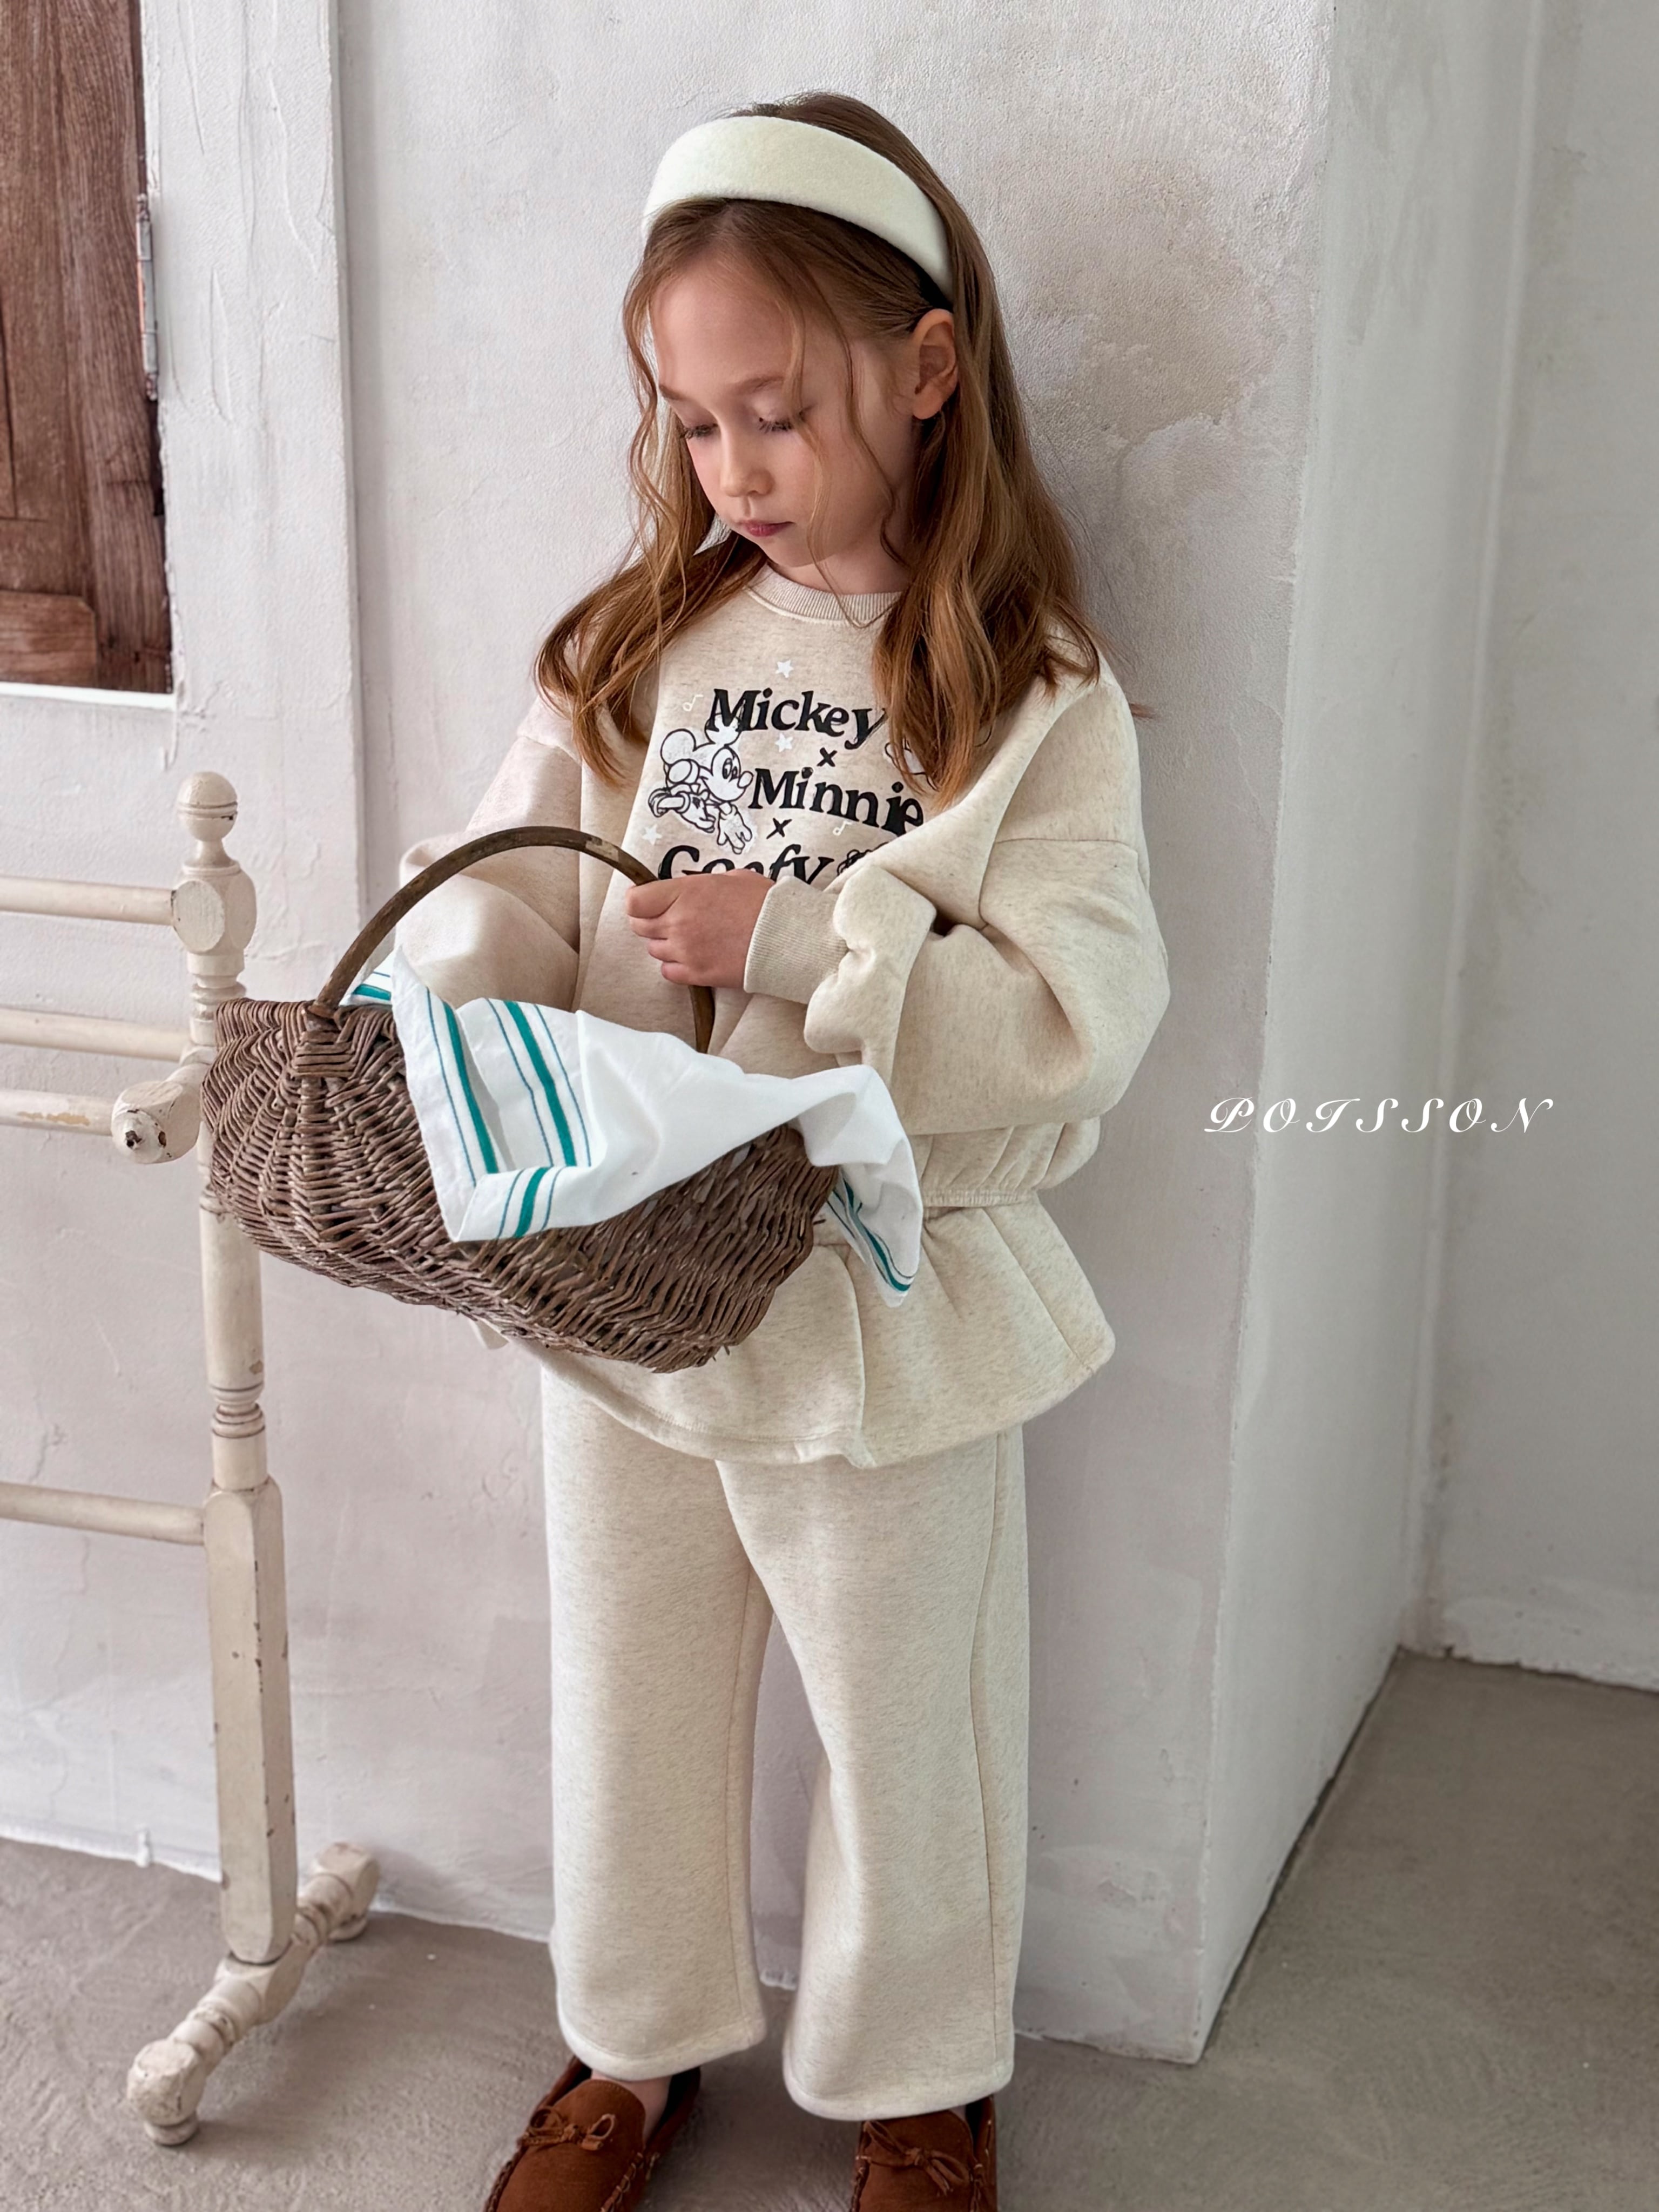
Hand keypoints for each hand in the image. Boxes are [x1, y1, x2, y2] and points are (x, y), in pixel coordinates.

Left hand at [624, 870, 771, 988]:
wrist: (785, 936)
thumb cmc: (764, 902)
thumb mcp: (730, 878)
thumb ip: (699, 886)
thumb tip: (687, 892)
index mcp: (684, 894)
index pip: (634, 902)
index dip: (638, 901)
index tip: (648, 902)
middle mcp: (678, 923)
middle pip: (640, 927)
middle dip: (650, 922)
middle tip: (669, 919)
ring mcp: (686, 951)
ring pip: (654, 950)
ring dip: (665, 944)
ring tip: (689, 938)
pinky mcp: (697, 974)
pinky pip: (667, 972)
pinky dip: (675, 966)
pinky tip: (692, 957)